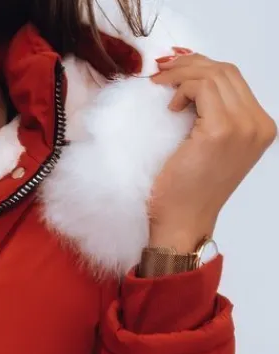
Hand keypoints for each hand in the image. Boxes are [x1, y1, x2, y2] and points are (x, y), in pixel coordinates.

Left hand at [149, 51, 276, 251]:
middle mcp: (257, 125)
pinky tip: (169, 108)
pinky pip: (202, 88)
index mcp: (259, 128)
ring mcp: (243, 126)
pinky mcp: (221, 130)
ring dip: (181, 74)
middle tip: (162, 69)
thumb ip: (211, 114)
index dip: (203, 66)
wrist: (182, 223)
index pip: (234, 80)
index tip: (175, 67)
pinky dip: (181, 88)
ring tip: (159, 85)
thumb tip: (192, 79)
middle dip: (191, 64)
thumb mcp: (208, 146)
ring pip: (214, 75)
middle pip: (226, 71)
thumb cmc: (187, 193)